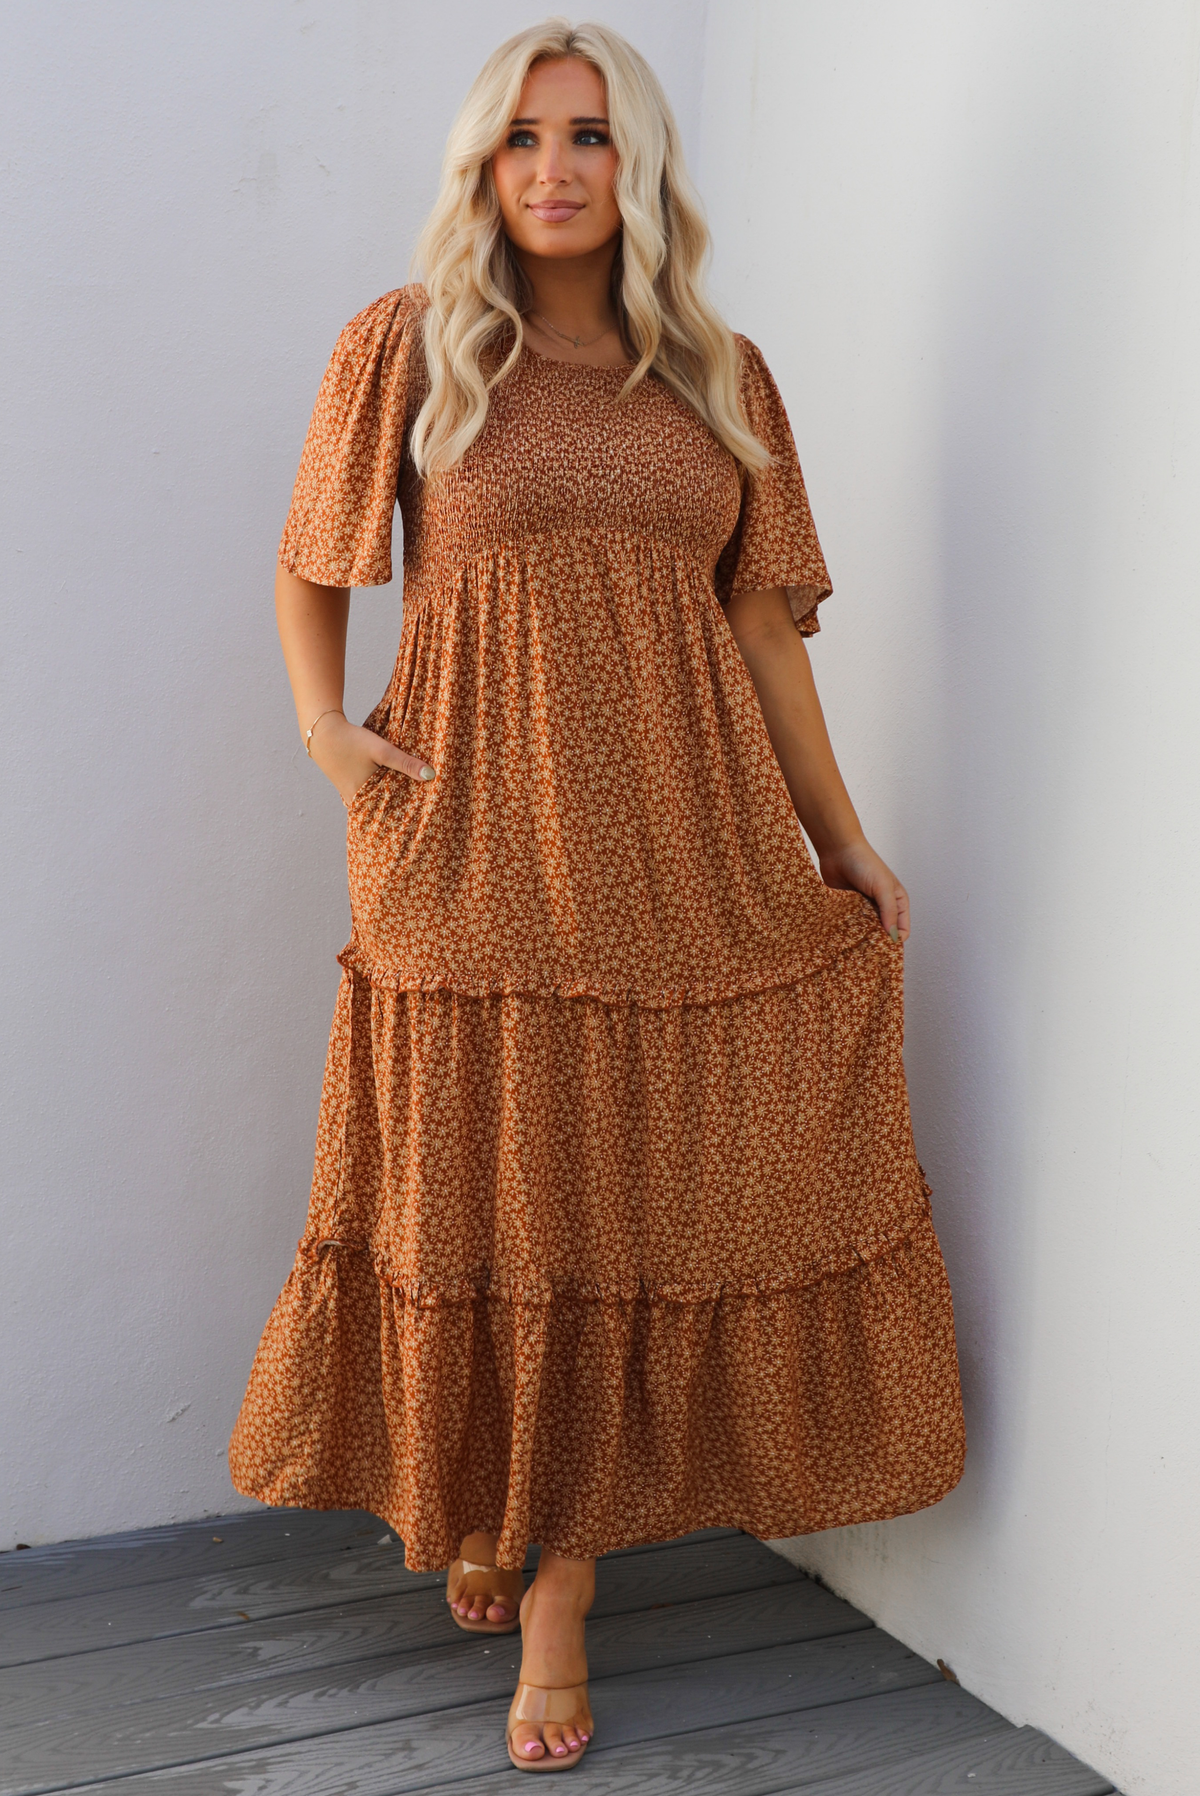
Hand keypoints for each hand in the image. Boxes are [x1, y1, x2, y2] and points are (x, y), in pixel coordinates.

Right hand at [307, 711, 434, 804]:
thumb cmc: (351, 741)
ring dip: (390, 798)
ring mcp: (350, 794)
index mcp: (365, 797)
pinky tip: (391, 787)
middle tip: (422, 811)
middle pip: (384, 808)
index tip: (424, 814)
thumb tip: (430, 775)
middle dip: (401, 807)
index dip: (407, 813)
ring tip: (411, 800)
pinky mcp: (348, 785)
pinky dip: (379, 791)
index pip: (391, 813)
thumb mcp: (382, 750)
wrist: (322, 732)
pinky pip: (368, 793)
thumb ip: (406, 763)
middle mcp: (356, 800)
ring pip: (376, 801)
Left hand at [818, 836, 909, 942]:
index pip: (902, 930)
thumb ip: (889, 911)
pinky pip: (849, 925)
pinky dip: (847, 931)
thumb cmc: (864, 863)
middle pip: (883, 933)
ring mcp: (864, 909)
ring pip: (865, 931)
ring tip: (854, 948)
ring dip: (861, 938)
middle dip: (877, 943)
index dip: (896, 942)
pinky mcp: (847, 909)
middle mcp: (882, 908)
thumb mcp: (882, 886)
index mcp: (897, 902)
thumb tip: (893, 936)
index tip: (884, 952)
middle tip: (867, 954)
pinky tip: (842, 938)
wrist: (837, 850)